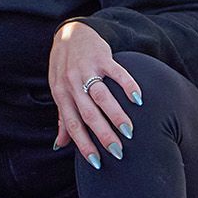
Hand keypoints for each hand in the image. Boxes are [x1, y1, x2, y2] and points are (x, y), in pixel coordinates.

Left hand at [48, 21, 139, 166]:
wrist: (70, 33)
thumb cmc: (64, 68)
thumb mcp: (59, 91)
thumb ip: (62, 118)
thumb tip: (59, 145)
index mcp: (62, 94)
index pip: (72, 124)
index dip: (83, 144)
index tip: (96, 163)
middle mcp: (72, 83)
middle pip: (88, 113)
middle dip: (103, 134)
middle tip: (118, 152)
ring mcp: (87, 69)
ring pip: (102, 96)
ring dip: (116, 114)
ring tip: (129, 131)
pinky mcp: (102, 57)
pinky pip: (117, 73)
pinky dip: (127, 86)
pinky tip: (138, 99)